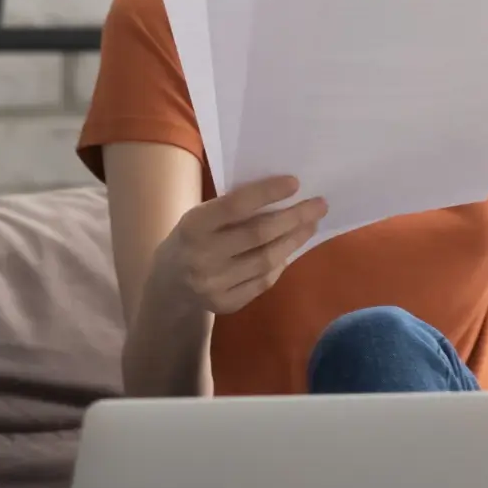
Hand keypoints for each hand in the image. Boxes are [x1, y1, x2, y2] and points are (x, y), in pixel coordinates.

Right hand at [156, 174, 326, 315]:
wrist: (168, 284)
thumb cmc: (192, 239)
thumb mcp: (200, 217)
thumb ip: (232, 210)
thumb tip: (283, 197)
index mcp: (193, 226)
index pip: (235, 206)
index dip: (267, 193)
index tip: (295, 183)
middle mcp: (202, 257)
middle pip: (259, 235)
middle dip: (294, 218)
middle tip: (319, 205)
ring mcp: (214, 285)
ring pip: (266, 260)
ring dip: (294, 240)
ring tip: (311, 225)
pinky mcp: (226, 304)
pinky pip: (263, 281)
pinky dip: (280, 263)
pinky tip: (289, 248)